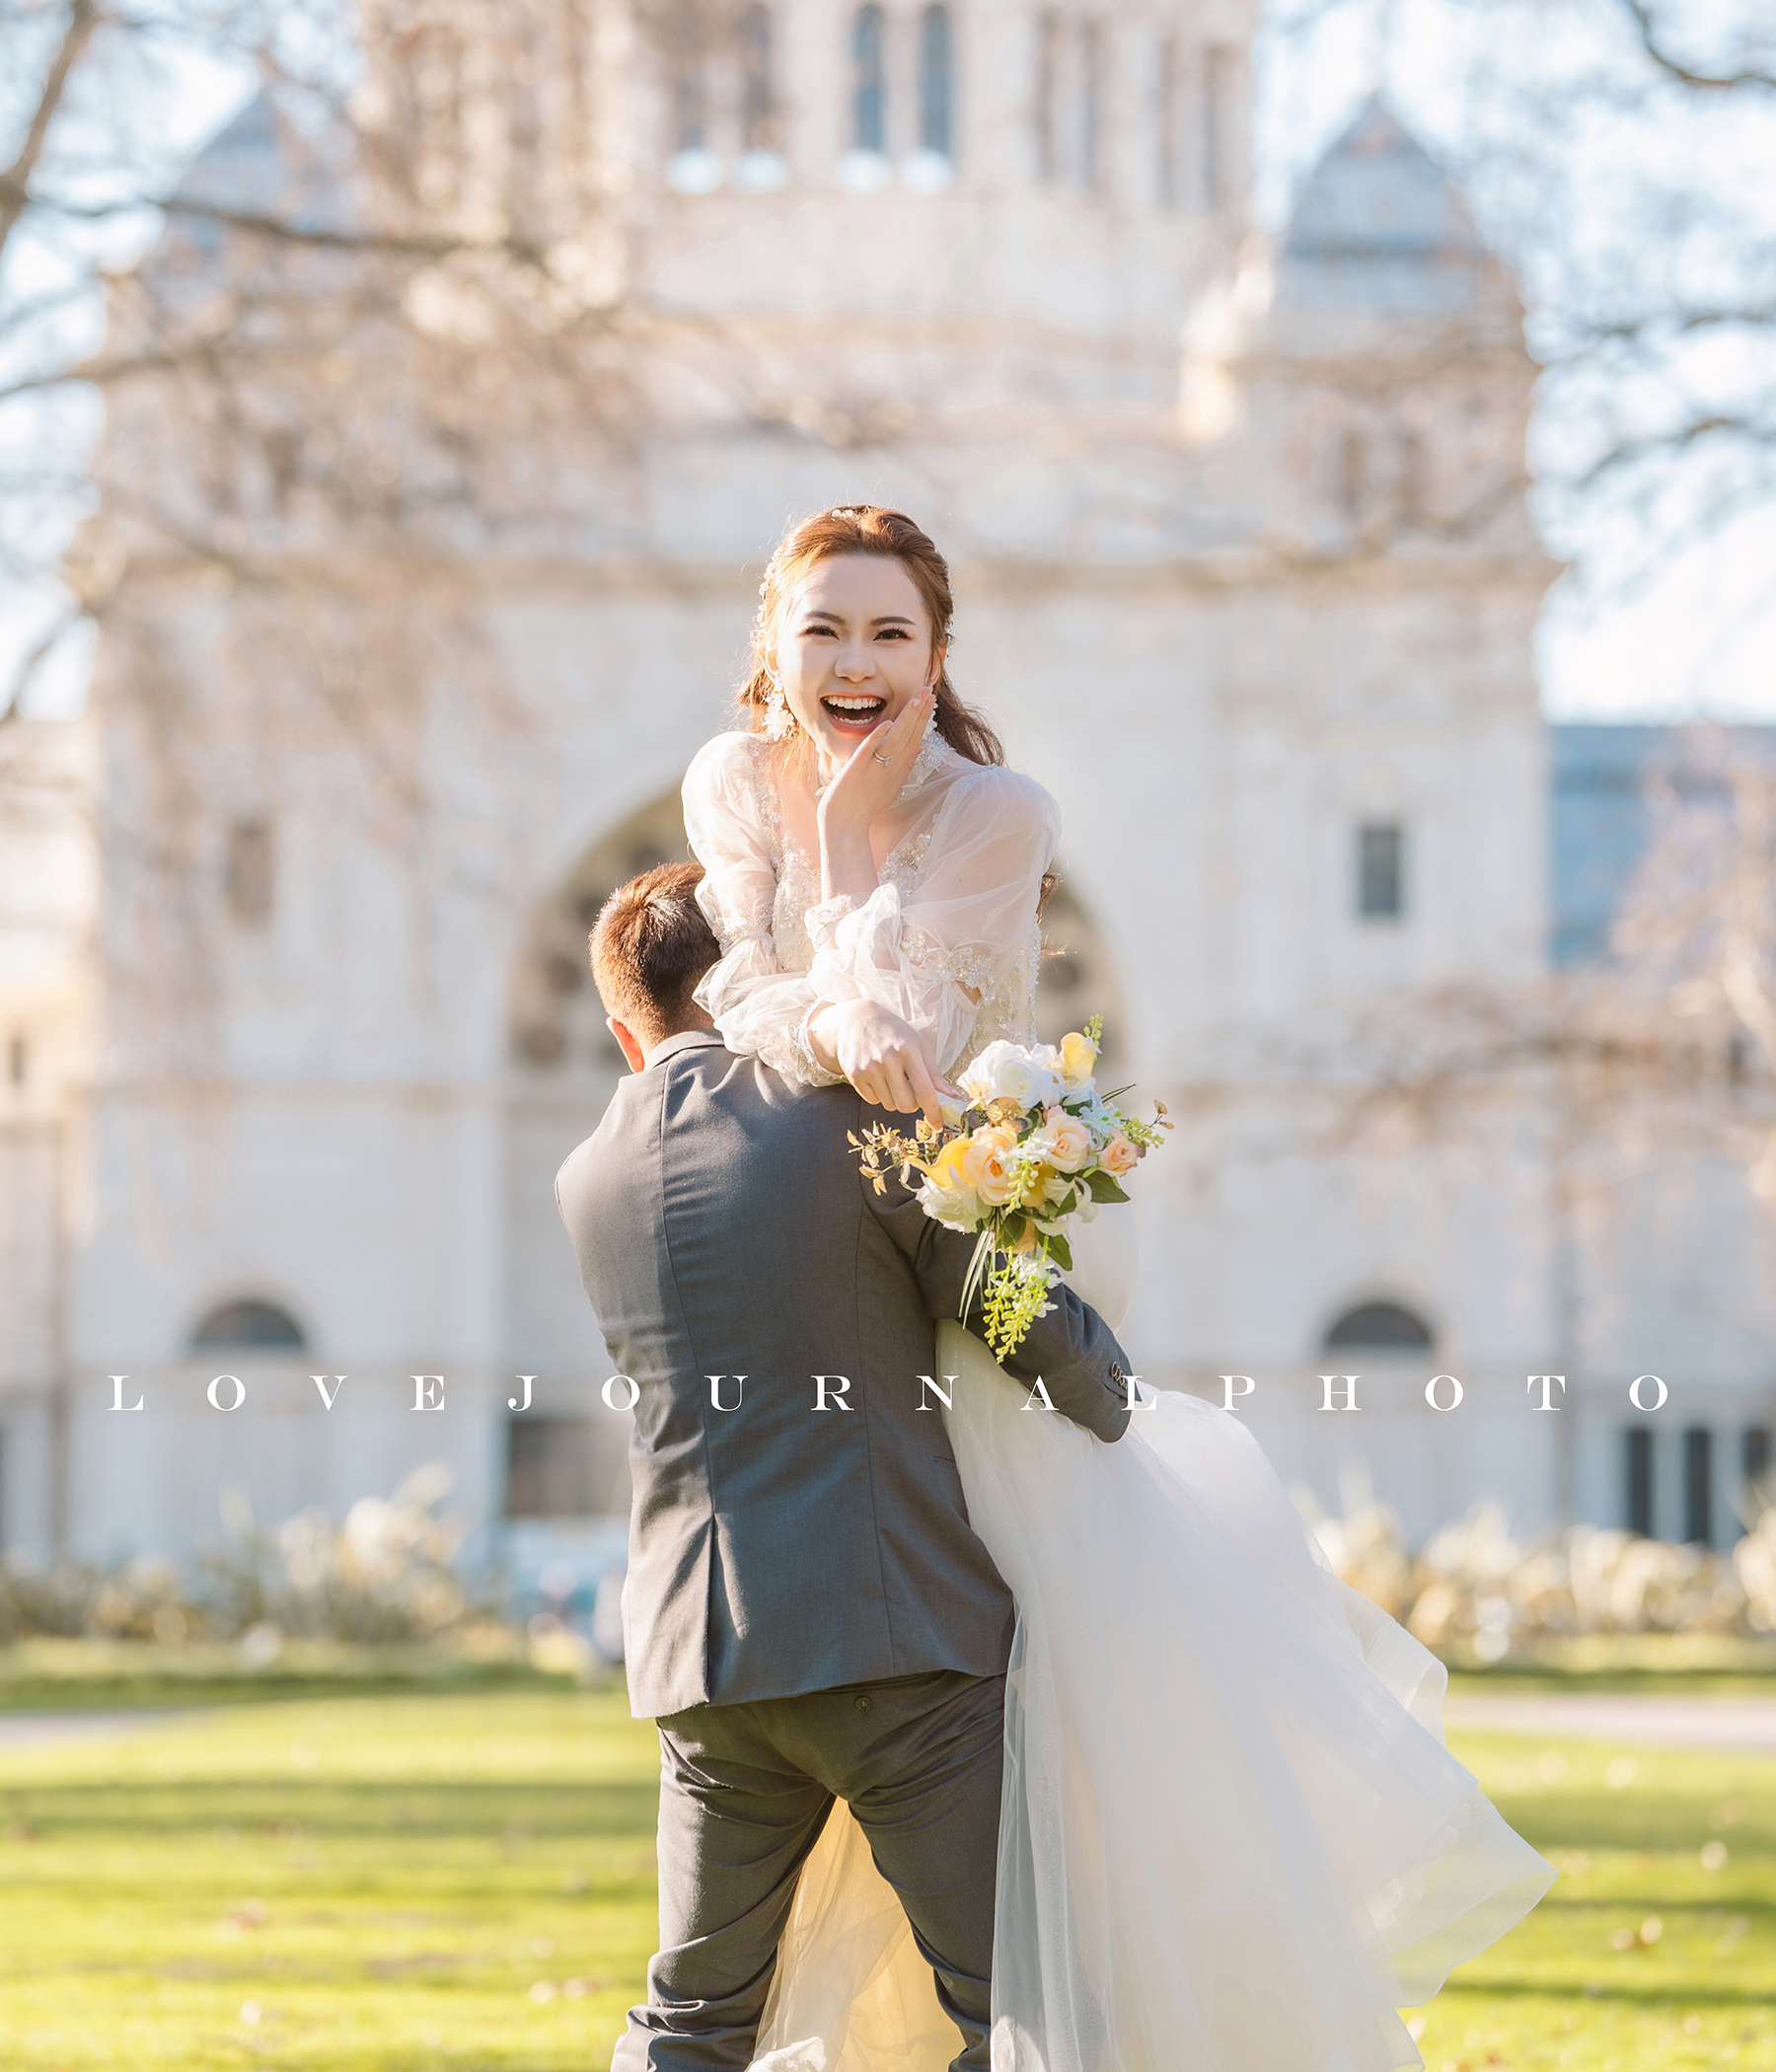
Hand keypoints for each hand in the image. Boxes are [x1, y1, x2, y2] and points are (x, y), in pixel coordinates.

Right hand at [808, 998, 959, 1127]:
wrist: (856, 1020)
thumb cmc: (894, 1033)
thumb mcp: (918, 1045)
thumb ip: (935, 1073)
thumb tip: (952, 1096)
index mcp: (909, 1051)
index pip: (925, 1090)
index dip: (933, 1112)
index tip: (938, 1126)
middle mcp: (888, 1060)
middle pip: (906, 1104)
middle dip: (911, 1104)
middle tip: (909, 1089)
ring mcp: (869, 1068)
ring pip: (889, 1105)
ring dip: (894, 1098)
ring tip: (891, 1078)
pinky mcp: (854, 1075)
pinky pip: (873, 1101)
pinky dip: (879, 1095)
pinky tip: (877, 1077)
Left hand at [815, 686, 935, 849]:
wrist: (846, 826)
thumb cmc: (865, 806)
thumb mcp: (891, 785)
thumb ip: (905, 764)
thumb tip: (919, 746)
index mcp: (898, 768)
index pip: (915, 737)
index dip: (923, 717)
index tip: (930, 698)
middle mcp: (891, 767)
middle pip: (909, 734)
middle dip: (920, 711)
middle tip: (928, 689)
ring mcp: (875, 768)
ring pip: (895, 739)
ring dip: (907, 719)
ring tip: (917, 699)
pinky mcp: (857, 770)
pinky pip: (869, 751)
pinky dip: (878, 738)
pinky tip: (887, 724)